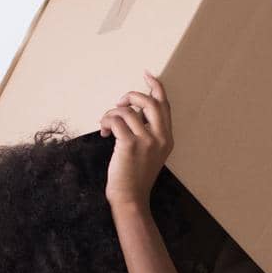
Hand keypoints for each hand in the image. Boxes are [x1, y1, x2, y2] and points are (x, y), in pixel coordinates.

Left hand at [101, 70, 173, 207]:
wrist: (130, 198)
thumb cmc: (135, 176)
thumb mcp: (150, 153)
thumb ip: (147, 131)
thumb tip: (131, 109)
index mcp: (167, 138)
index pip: (164, 105)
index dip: (156, 86)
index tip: (147, 74)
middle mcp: (160, 137)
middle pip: (149, 102)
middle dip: (131, 96)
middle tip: (119, 102)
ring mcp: (146, 141)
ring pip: (127, 111)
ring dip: (111, 114)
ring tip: (106, 125)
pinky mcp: (130, 145)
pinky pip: (116, 120)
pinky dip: (106, 121)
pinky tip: (104, 131)